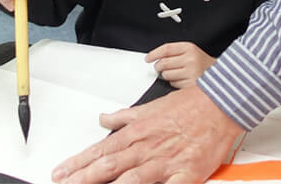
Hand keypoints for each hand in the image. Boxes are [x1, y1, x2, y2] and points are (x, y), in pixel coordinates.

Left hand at [51, 85, 242, 183]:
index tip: (60, 172)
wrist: (219, 104)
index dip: (78, 163)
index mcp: (136, 133)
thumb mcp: (149, 108)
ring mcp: (164, 163)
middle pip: (108, 166)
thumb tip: (103, 119)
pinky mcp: (185, 174)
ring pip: (130, 180)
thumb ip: (124, 117)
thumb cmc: (187, 106)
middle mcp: (146, 148)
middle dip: (82, 178)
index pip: (100, 150)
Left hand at [145, 42, 215, 88]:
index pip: (166, 49)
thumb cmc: (202, 63)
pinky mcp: (191, 84)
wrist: (221, 74)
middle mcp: (191, 59)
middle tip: (160, 68)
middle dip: (159, 67)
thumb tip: (155, 58)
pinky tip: (183, 79)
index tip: (148, 58)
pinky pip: (174, 84)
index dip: (154, 53)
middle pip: (164, 63)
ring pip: (167, 75)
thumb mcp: (191, 51)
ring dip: (167, 75)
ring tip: (177, 73)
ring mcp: (191, 72)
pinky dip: (175, 83)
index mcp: (190, 48)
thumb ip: (175, 52)